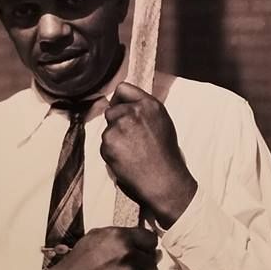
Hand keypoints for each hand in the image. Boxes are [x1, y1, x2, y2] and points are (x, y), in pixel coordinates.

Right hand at [41, 226, 157, 269]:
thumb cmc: (79, 263)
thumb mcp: (96, 237)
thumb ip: (121, 235)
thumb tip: (144, 241)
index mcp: (119, 237)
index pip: (151, 240)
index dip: (146, 247)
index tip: (141, 253)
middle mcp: (127, 254)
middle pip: (152, 260)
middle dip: (143, 265)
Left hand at [101, 82, 196, 227]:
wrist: (164, 180)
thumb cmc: (166, 155)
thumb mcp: (162, 122)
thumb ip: (144, 110)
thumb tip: (126, 105)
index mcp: (149, 104)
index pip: (123, 89)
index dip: (119, 100)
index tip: (119, 108)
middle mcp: (133, 111)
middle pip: (112, 110)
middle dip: (117, 123)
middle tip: (131, 140)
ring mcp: (119, 126)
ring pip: (107, 129)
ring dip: (114, 139)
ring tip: (132, 152)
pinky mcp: (108, 142)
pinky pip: (104, 145)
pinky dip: (111, 152)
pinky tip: (126, 160)